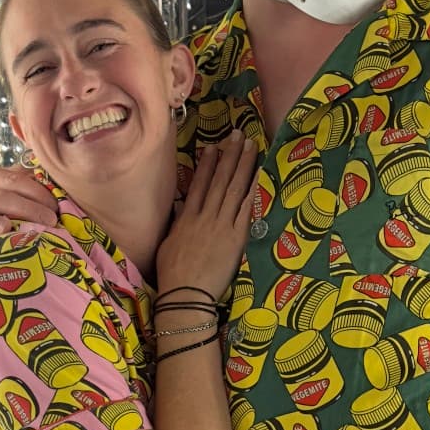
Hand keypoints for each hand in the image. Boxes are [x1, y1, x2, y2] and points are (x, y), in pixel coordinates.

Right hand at [156, 134, 257, 303]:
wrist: (185, 294)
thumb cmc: (173, 274)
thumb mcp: (168, 244)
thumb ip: (177, 224)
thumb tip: (180, 209)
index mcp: (187, 218)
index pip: (200, 184)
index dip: (208, 164)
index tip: (213, 147)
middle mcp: (205, 216)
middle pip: (220, 180)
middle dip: (229, 155)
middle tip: (238, 135)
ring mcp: (222, 225)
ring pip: (234, 188)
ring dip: (243, 164)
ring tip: (250, 145)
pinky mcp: (236, 237)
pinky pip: (248, 208)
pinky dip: (254, 189)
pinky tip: (261, 173)